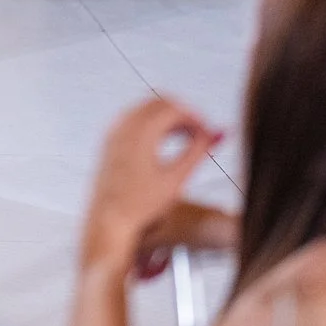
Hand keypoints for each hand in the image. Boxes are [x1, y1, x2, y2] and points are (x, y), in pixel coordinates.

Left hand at [79, 96, 221, 278]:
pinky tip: (163, 142)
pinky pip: (132, 120)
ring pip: (144, 109)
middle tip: (199, 131)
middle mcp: (123, 128)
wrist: (110, 222)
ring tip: (186, 137)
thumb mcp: (177, 178)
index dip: (195, 116)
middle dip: (182, 113)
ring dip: (166, 117)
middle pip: (158, 103)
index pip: (173, 108)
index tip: (208, 130)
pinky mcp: (109, 143)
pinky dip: (151, 123)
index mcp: (140, 133)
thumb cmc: (139, 206)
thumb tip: (216, 134)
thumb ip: (198, 151)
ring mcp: (113, 134)